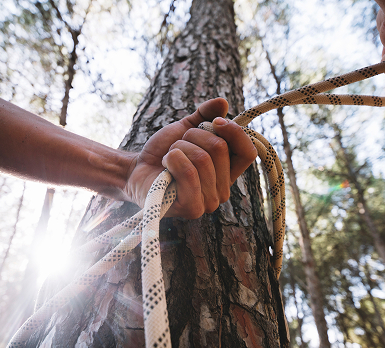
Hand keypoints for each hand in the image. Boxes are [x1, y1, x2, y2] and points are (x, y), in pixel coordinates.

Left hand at [124, 98, 256, 218]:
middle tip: (177, 146)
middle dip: (193, 137)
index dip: (234, 132)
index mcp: (227, 172)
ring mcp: (209, 202)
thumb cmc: (164, 152)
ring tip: (169, 158)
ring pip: (202, 159)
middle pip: (220, 149)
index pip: (248, 152)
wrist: (137, 169)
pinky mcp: (193, 208)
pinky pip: (189, 173)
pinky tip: (165, 166)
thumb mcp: (185, 128)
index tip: (215, 122)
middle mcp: (223, 190)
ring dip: (178, 149)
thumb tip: (222, 102)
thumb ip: (205, 115)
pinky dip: (173, 160)